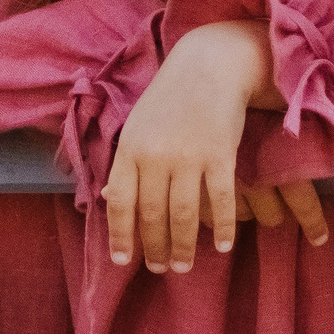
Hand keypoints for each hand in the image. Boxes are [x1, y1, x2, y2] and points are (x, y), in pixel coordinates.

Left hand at [106, 22, 330, 269]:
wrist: (210, 64)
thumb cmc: (171, 98)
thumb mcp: (138, 127)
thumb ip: (125, 165)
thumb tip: (108, 201)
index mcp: (130, 150)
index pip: (120, 204)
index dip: (121, 236)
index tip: (123, 262)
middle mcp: (156, 156)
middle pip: (153, 215)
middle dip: (155, 248)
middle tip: (161, 269)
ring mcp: (189, 157)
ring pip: (184, 215)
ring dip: (184, 246)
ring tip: (184, 265)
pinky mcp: (220, 155)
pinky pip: (221, 201)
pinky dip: (224, 227)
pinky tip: (224, 245)